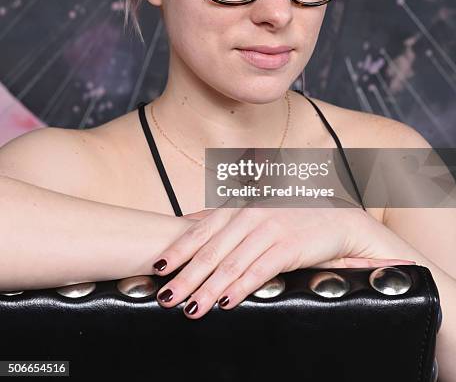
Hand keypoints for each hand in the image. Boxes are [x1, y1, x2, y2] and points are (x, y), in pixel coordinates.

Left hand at [151, 205, 415, 318]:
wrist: (338, 218)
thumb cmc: (293, 214)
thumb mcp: (256, 207)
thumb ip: (224, 215)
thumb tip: (190, 219)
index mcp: (240, 205)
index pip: (202, 230)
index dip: (179, 250)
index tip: (158, 268)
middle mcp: (251, 214)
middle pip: (212, 250)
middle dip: (186, 276)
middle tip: (166, 297)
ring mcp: (269, 229)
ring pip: (231, 264)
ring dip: (208, 289)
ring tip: (190, 308)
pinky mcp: (288, 246)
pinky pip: (259, 271)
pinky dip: (240, 288)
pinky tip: (226, 302)